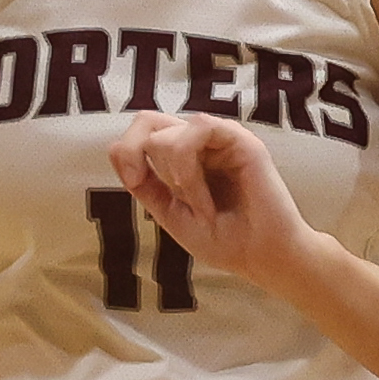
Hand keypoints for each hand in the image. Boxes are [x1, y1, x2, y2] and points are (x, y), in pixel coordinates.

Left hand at [113, 113, 321, 286]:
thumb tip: (116, 149)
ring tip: (201, 205)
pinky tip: (203, 198)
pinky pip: (198, 129)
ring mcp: (220, 139)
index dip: (127, 150)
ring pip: (168, 131)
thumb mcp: (169, 212)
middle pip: (147, 121)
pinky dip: (189, 169)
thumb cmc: (224, 239)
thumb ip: (145, 183)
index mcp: (183, 155)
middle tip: (172, 195)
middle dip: (146, 160)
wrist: (261, 258)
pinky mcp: (241, 140)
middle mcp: (200, 142)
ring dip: (176, 176)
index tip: (134, 181)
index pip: (142, 129)